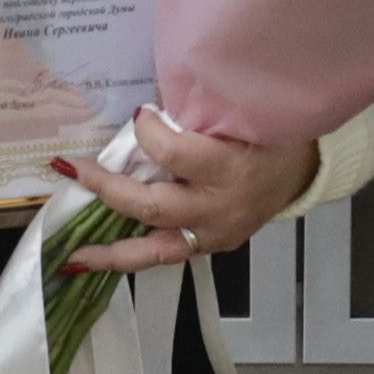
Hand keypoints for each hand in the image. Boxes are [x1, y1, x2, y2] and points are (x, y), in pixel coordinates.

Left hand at [66, 107, 322, 266]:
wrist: (301, 171)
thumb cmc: (267, 134)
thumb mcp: (237, 115)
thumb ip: (191, 116)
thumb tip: (141, 113)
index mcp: (229, 170)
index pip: (173, 154)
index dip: (147, 132)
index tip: (139, 114)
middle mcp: (219, 210)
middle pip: (153, 207)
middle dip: (108, 190)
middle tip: (72, 170)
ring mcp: (215, 235)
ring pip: (155, 251)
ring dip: (110, 253)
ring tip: (71, 258)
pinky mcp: (211, 248)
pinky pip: (165, 255)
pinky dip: (133, 256)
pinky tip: (99, 259)